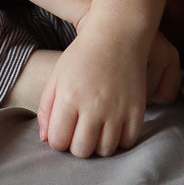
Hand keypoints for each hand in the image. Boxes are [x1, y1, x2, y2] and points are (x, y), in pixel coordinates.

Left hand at [37, 23, 180, 157]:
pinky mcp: (137, 110)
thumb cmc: (83, 54)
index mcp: (69, 96)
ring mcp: (117, 109)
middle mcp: (93, 106)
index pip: (58, 141)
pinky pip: (128, 142)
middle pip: (82, 151)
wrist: (118, 34)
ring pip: (105, 150)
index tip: (63, 131)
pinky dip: (120, 140)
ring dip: (98, 145)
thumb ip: (47, 108)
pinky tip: (113, 127)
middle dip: (76, 146)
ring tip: (96, 130)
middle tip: (79, 132)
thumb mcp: (57, 75)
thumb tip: (46, 139)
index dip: (58, 140)